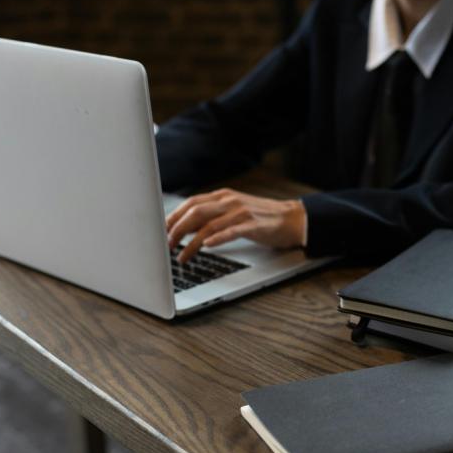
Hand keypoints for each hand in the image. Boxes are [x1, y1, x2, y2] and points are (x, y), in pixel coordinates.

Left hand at [166, 188, 305, 262]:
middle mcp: (229, 201)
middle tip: (166, 245)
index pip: (190, 203)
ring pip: (209, 225)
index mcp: (223, 196)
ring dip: (191, 242)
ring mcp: (241, 212)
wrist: (292, 219)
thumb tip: (185, 228)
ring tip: (182, 256)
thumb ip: (212, 217)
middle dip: (176, 230)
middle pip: (195, 212)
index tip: (160, 231)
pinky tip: (207, 246)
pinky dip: (217, 238)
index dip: (173, 217)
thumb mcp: (233, 212)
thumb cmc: (261, 218)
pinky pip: (232, 231)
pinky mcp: (253, 225)